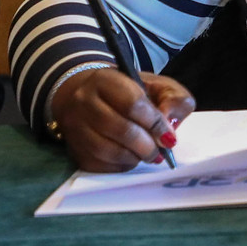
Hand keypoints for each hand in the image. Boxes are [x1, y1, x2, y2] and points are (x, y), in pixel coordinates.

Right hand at [50, 67, 193, 172]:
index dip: (155, 123)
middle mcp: (83, 101)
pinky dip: (119, 166)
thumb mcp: (157, 85)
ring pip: (107, 150)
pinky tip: (130, 158)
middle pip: (120, 130)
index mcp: (106, 80)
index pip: (133, 104)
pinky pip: (97, 164)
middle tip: (161, 152)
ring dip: (134, 157)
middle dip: (147, 145)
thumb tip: (170, 126)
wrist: (89, 96)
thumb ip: (174, 99)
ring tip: (148, 155)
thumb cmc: (129, 91)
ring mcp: (74, 126)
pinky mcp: (72, 148)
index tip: (169, 136)